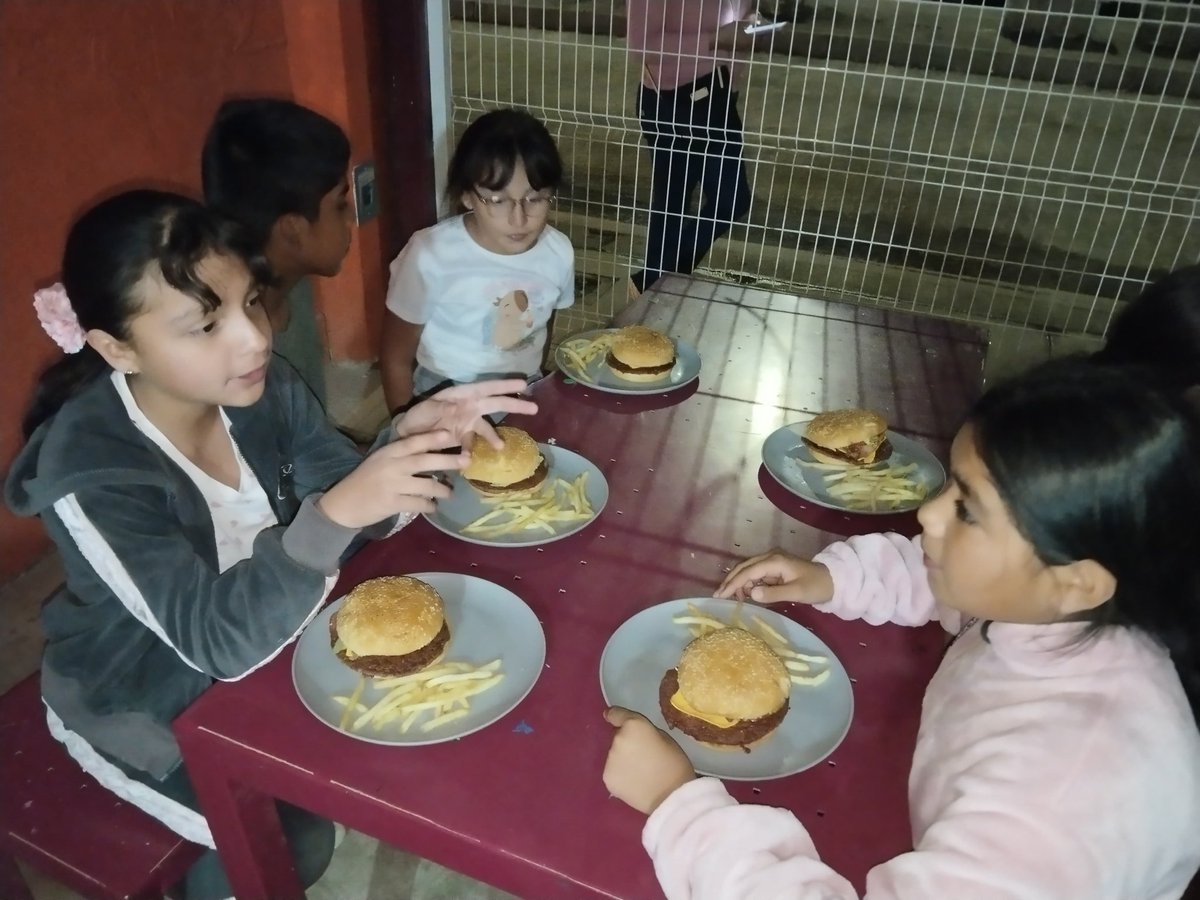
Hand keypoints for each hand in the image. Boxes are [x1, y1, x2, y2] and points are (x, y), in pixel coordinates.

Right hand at [318, 430, 467, 527]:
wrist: (343, 504)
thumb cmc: (365, 480)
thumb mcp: (380, 461)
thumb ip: (401, 455)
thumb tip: (431, 451)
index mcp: (389, 452)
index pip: (413, 441)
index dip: (432, 437)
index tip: (450, 434)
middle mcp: (392, 466)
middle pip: (425, 461)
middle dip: (448, 461)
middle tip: (466, 461)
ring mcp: (393, 485)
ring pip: (427, 486)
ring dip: (442, 490)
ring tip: (449, 493)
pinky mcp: (393, 503)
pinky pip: (419, 504)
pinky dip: (430, 506)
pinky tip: (433, 507)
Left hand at [393, 379, 537, 447]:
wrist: (407, 435)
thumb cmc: (416, 417)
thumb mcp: (425, 409)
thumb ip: (440, 408)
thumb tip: (457, 406)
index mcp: (462, 395)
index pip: (487, 387)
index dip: (505, 386)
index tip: (523, 384)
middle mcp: (469, 407)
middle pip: (495, 404)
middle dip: (514, 404)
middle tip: (534, 408)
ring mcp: (467, 423)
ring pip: (487, 426)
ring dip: (494, 436)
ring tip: (500, 447)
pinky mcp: (463, 437)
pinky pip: (472, 443)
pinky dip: (472, 451)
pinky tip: (470, 460)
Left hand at [602, 707, 694, 815]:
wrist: (671, 797)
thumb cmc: (675, 765)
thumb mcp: (665, 739)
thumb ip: (646, 732)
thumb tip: (635, 736)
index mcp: (634, 725)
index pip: (616, 714)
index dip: (615, 717)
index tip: (613, 719)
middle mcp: (617, 739)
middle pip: (617, 738)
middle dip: (626, 743)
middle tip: (641, 756)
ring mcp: (609, 760)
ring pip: (614, 756)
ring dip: (623, 760)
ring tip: (639, 772)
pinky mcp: (607, 778)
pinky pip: (612, 771)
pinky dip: (621, 775)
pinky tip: (634, 782)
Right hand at [715, 549, 834, 604]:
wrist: (833, 580)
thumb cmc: (816, 586)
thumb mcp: (796, 593)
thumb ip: (773, 593)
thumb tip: (751, 594)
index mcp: (774, 561)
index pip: (748, 572)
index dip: (733, 584)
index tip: (720, 596)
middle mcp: (770, 558)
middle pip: (744, 568)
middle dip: (731, 581)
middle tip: (718, 596)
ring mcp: (772, 562)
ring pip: (748, 571)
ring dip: (739, 583)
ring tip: (733, 599)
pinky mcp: (775, 569)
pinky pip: (756, 575)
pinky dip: (748, 584)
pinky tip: (746, 595)